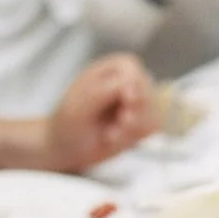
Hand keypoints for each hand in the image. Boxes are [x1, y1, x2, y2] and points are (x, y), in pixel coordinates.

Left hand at [46, 54, 158, 173]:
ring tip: (110, 135)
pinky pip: (151, 128)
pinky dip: (135, 137)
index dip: (134, 83)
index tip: (127, 100)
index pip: (132, 67)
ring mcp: (134, 105)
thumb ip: (103, 91)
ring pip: (152, 111)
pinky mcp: (139, 124)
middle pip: (148, 89)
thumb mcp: (78, 105)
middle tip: (120, 122)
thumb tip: (129, 84)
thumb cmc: (67, 124)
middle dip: (136, 110)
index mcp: (108, 71)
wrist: (65, 149)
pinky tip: (115, 139)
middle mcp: (124, 84)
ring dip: (133, 128)